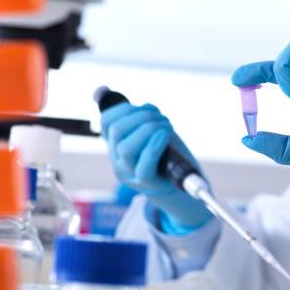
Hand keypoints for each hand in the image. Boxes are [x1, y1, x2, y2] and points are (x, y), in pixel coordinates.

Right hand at [101, 102, 211, 227]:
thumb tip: (138, 102)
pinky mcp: (146, 182)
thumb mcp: (154, 134)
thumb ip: (146, 120)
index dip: (124, 108)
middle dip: (141, 116)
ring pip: (126, 147)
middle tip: (160, 117)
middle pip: (116, 131)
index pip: (106, 122)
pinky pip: (144, 163)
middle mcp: (119, 159)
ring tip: (166, 125)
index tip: (147, 107)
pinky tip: (165, 134)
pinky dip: (155, 144)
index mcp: (117, 145)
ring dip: (149, 128)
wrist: (183, 187)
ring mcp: (130, 173)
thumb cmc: (168, 157)